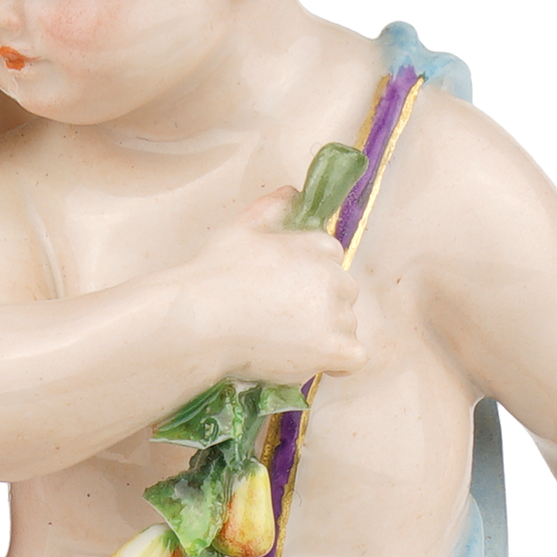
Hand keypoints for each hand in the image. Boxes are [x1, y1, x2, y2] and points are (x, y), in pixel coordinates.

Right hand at [184, 191, 378, 386]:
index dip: (309, 281)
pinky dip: (338, 363)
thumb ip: (270, 208)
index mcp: (316, 246)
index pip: (331, 261)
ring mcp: (335, 313)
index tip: (286, 295)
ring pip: (347, 327)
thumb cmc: (215, 275)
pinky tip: (316, 363)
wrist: (202, 320)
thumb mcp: (240, 228)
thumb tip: (292, 193)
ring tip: (287, 346)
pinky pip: (354, 358)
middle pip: (343, 296)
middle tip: (283, 325)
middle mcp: (333, 276)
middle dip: (320, 309)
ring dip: (325, 337)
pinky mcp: (332, 347)